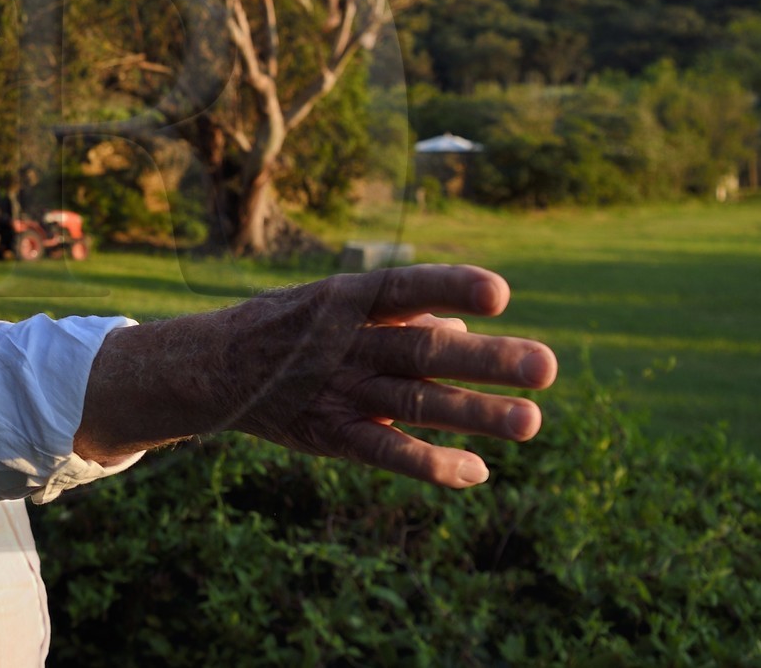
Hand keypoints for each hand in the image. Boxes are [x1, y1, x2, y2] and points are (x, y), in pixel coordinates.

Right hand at [221, 264, 555, 487]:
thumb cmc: (292, 326)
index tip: (500, 294)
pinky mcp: (329, 433)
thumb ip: (403, 316)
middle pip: (423, 350)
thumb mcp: (337, 303)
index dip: (449, 288)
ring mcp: (338, 390)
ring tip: (531, 421)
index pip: (406, 288)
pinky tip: (475, 472)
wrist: (214, 365)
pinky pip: (382, 451)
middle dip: (485, 359)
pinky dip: (429, 464)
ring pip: (414, 402)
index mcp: (349, 299)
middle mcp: (347, 342)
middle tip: (546, 366)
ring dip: (474, 413)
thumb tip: (465, 333)